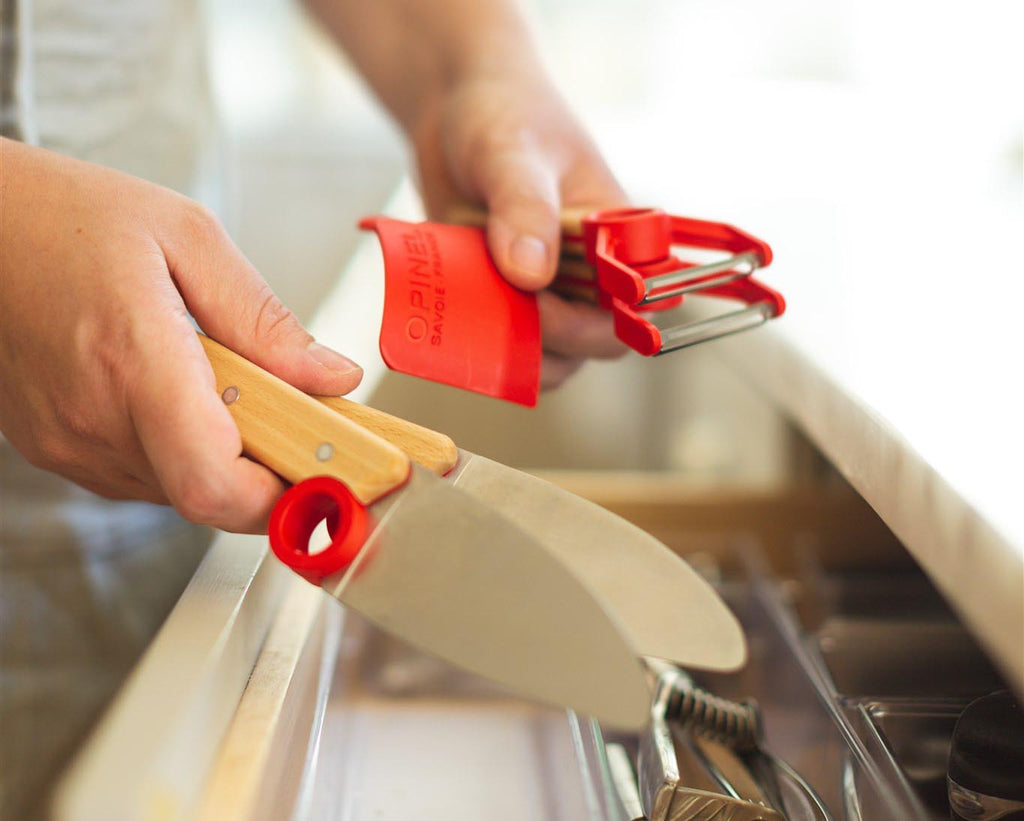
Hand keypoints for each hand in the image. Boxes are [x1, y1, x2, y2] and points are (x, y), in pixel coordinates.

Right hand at [0, 139, 361, 531]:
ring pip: (181, 492)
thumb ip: (265, 319)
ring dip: (224, 456)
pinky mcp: (57, 449)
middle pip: (210, 496)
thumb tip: (332, 377)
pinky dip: (182, 448)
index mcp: (132, 362)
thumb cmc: (66, 216)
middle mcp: (94, 420)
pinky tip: (179, 392)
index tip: (322, 471)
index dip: (281, 498)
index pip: (214, 485)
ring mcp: (68, 443)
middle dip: (267, 466)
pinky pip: (146, 476)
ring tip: (221, 383)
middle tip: (288, 411)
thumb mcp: (187, 237)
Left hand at [409, 72, 628, 388]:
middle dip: (545, 339)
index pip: (633, 305)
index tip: (540, 303)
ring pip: (546, 358)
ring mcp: (546, 294)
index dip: (594, 322)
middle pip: (589, 345)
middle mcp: (589, 274)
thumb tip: (531, 276)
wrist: (452, 115)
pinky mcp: (504, 303)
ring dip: (509, 348)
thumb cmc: (500, 115)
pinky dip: (478, 343)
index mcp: (617, 237)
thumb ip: (524, 208)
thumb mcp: (511, 151)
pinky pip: (502, 347)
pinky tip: (454, 308)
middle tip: (495, 302)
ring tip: (472, 300)